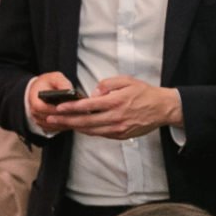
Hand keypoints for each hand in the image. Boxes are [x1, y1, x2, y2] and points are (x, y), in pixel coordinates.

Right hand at [26, 72, 76, 136]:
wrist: (41, 89)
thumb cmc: (48, 83)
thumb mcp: (55, 78)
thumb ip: (61, 82)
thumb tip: (70, 90)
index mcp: (34, 100)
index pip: (43, 108)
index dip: (56, 109)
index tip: (70, 108)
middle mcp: (34, 113)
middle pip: (49, 119)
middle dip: (65, 117)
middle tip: (80, 114)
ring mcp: (39, 120)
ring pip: (53, 126)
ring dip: (66, 123)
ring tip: (81, 118)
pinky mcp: (46, 125)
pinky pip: (55, 129)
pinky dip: (65, 126)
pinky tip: (77, 122)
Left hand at [45, 76, 179, 141]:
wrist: (163, 108)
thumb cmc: (145, 93)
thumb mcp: (127, 81)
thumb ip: (108, 84)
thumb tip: (94, 93)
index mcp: (116, 101)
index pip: (87, 106)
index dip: (71, 107)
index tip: (58, 107)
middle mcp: (115, 116)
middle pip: (85, 121)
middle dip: (66, 120)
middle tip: (52, 119)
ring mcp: (118, 128)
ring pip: (91, 130)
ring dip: (75, 128)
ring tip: (62, 125)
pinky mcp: (121, 135)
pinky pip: (101, 134)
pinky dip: (89, 131)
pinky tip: (81, 128)